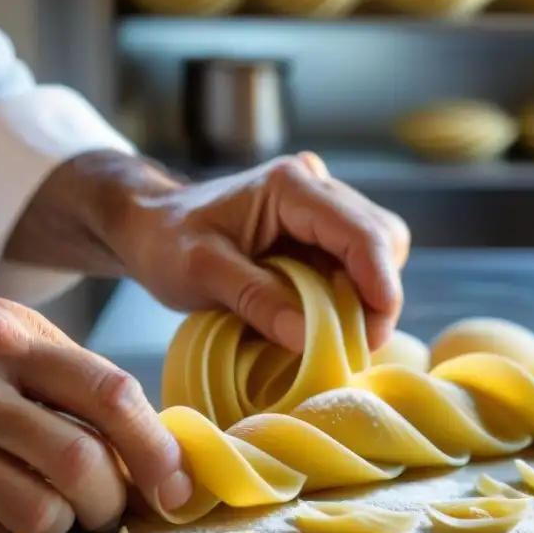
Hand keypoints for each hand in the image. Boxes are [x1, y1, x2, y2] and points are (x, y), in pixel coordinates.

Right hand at [0, 296, 187, 532]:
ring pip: (37, 510)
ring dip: (61, 525)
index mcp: (11, 338)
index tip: (177, 485)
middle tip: (108, 507)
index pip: (109, 393)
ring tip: (50, 510)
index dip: (155, 447)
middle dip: (110, 500)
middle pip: (79, 462)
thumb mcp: (4, 331)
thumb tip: (150, 437)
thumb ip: (71, 375)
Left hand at [111, 153, 410, 352]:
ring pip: (379, 250)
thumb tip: (307, 337)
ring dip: (369, 297)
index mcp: (291, 187)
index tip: (376, 334)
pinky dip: (354, 295)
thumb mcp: (200, 272)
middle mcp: (316, 186)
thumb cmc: (166, 242)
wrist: (151, 225)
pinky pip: (358, 262)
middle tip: (358, 346)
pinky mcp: (321, 231)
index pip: (360, 232)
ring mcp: (322, 207)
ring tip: (343, 337)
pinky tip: (331, 322)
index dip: (380, 283)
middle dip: (379, 295)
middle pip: (382, 239)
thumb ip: (253, 298)